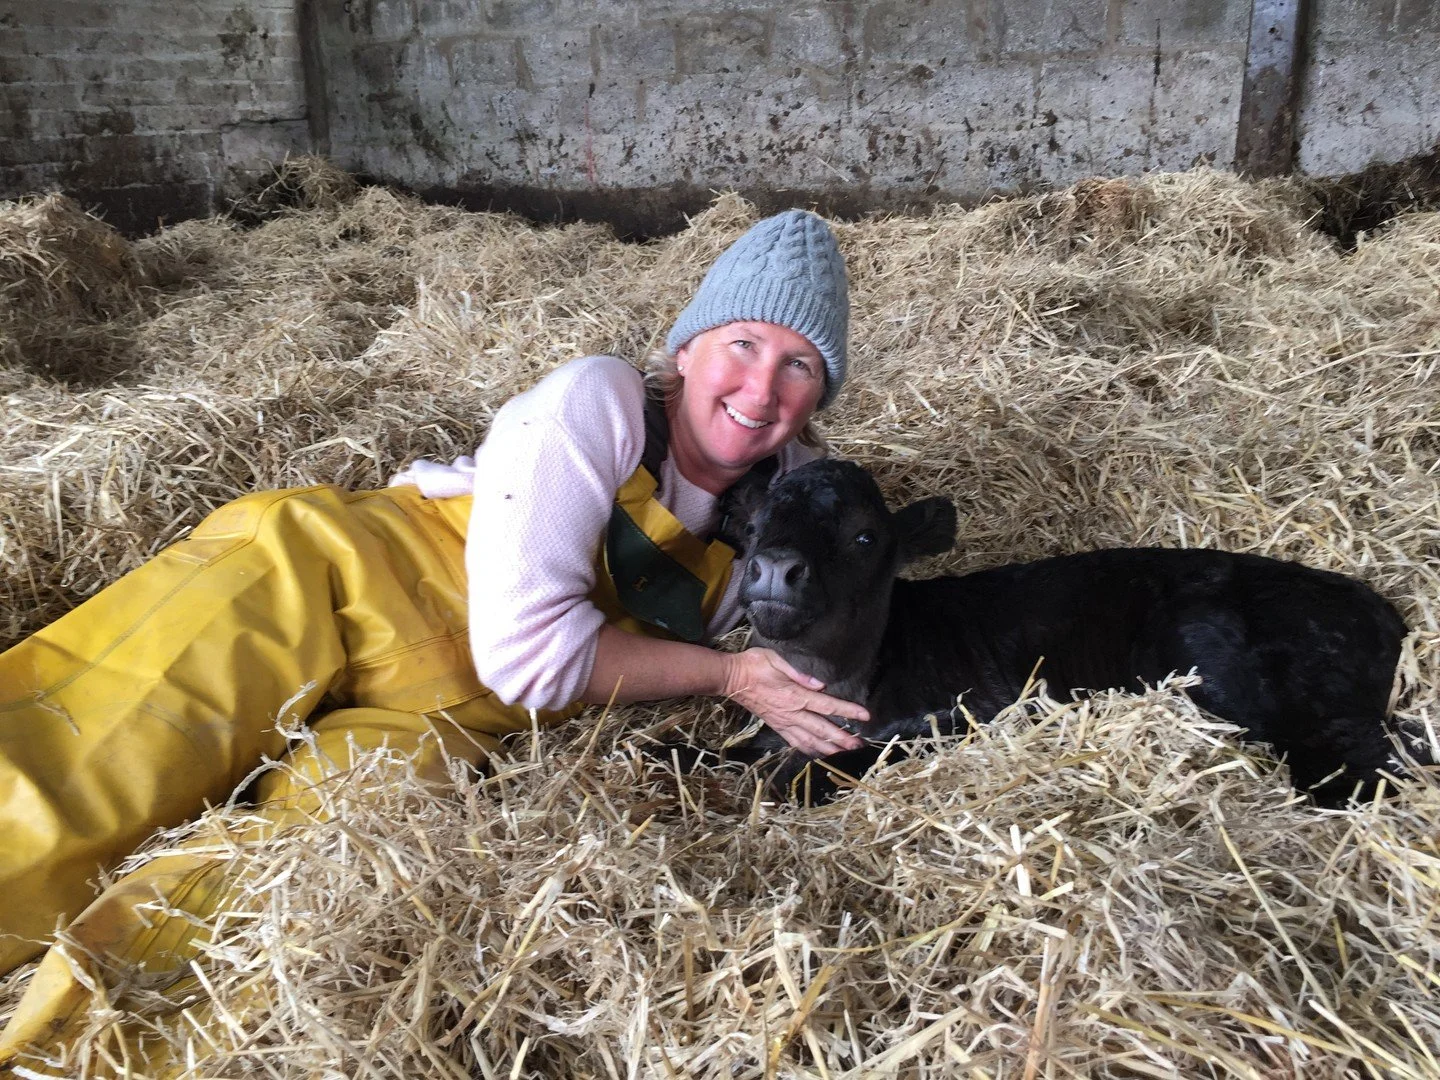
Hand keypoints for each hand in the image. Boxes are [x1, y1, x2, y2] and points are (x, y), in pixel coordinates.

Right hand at [720, 648, 869, 756]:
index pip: (827, 705)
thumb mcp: (776, 658)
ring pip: (810, 741)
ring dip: (828, 748)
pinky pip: (795, 742)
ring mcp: (783, 722)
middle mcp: (791, 713)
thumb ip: (798, 671)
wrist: (731, 679)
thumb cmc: (753, 664)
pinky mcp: (776, 726)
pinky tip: (819, 754)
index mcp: (794, 696)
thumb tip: (820, 683)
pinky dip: (809, 750)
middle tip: (860, 745)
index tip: (865, 716)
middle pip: (822, 729)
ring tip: (845, 754)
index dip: (847, 711)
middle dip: (842, 738)